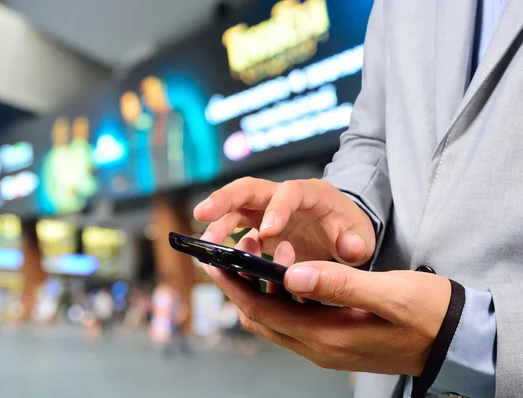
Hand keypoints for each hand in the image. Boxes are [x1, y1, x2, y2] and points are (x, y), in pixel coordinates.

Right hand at [194, 178, 374, 264]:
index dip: (277, 209)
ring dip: (218, 224)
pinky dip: (225, 242)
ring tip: (206, 246)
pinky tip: (219, 259)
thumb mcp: (361, 238)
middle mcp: (283, 197)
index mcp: (312, 194)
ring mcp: (267, 211)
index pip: (290, 193)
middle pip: (250, 189)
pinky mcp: (257, 227)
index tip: (267, 233)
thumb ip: (356, 243)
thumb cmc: (350, 231)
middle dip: (225, 199)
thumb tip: (348, 250)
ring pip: (236, 209)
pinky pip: (236, 230)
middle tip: (202, 213)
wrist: (341, 232)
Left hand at [203, 239, 451, 375]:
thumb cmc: (428, 315)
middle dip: (238, 287)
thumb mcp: (389, 293)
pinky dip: (280, 296)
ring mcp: (325, 346)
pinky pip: (294, 319)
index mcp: (326, 337)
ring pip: (275, 319)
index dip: (235, 287)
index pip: (264, 312)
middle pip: (262, 318)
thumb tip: (293, 272)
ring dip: (259, 290)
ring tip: (251, 258)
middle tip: (224, 255)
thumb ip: (339, 284)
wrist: (455, 341)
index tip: (214, 261)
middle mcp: (319, 346)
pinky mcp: (334, 339)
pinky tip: (284, 273)